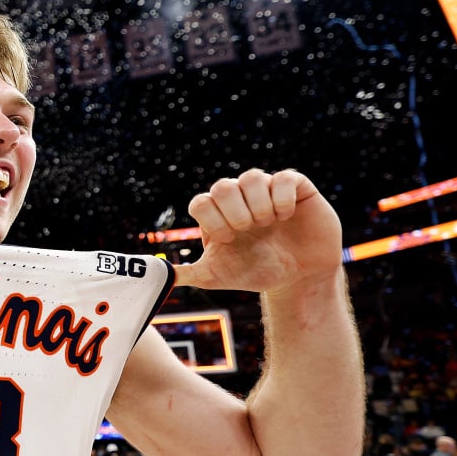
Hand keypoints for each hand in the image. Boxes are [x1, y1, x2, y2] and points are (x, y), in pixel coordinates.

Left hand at [173, 169, 342, 295]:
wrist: (297, 278)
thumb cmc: (255, 273)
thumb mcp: (216, 277)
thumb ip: (188, 274)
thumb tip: (159, 274)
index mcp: (217, 215)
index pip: (201, 202)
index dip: (212, 220)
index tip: (229, 240)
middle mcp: (239, 198)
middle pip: (222, 186)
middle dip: (233, 212)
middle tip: (248, 230)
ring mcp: (266, 191)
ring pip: (252, 177)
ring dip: (258, 204)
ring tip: (268, 224)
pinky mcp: (295, 188)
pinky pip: (284, 177)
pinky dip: (282, 198)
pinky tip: (286, 216)